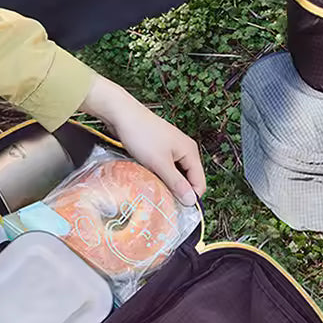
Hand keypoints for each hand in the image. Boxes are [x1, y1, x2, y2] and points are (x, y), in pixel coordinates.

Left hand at [79, 75, 205, 204]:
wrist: (122, 114)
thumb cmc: (142, 136)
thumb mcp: (160, 163)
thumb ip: (176, 183)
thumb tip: (191, 202)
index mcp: (190, 152)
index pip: (199, 182)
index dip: (190, 197)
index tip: (176, 209)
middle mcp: (185, 150)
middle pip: (188, 179)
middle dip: (178, 191)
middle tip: (163, 202)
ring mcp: (172, 149)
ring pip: (175, 174)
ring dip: (167, 184)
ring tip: (155, 191)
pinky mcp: (160, 149)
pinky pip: (165, 168)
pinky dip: (159, 175)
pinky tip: (149, 180)